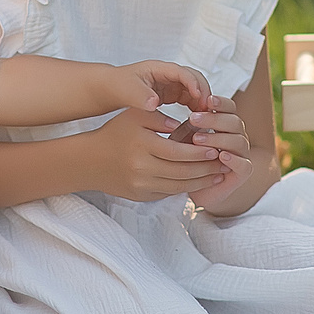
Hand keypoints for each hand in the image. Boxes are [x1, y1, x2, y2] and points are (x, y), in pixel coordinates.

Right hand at [86, 107, 242, 202]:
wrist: (90, 161)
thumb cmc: (116, 133)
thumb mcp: (134, 116)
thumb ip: (160, 117)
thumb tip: (185, 125)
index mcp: (142, 145)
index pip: (179, 152)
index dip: (200, 151)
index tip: (216, 147)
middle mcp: (141, 168)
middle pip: (182, 171)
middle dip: (206, 168)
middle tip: (224, 162)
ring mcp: (141, 185)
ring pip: (179, 186)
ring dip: (201, 181)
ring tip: (217, 174)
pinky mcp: (141, 196)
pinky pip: (169, 194)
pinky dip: (186, 188)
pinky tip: (199, 182)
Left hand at [113, 59, 215, 114]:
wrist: (110, 89)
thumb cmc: (117, 85)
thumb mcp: (127, 90)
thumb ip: (141, 96)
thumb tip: (154, 103)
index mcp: (159, 69)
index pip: (182, 72)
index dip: (193, 84)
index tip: (199, 98)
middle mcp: (169, 74)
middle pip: (194, 78)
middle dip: (204, 92)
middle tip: (208, 110)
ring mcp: (172, 83)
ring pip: (195, 89)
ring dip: (202, 101)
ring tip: (207, 117)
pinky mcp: (172, 94)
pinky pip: (190, 98)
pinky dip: (197, 107)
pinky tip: (199, 121)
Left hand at [171, 103, 253, 202]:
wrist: (197, 191)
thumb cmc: (189, 161)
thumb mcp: (184, 140)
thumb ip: (187, 126)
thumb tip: (179, 110)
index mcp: (226, 125)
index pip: (229, 108)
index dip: (220, 102)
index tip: (206, 100)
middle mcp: (237, 136)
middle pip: (234, 121)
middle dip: (213, 118)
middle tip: (192, 118)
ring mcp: (242, 154)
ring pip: (238, 140)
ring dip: (217, 138)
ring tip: (197, 140)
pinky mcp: (243, 172)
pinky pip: (244, 164)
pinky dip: (233, 159)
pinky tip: (220, 155)